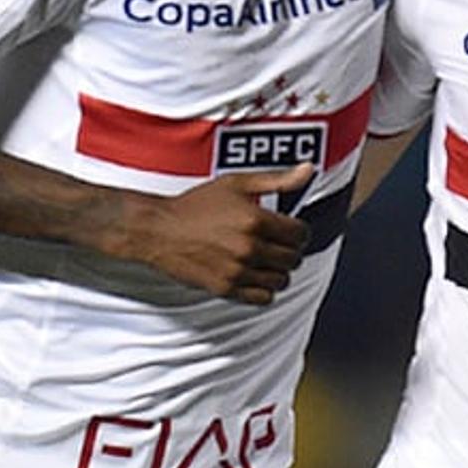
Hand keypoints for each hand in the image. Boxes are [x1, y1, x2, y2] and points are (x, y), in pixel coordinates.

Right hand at [125, 165, 315, 303]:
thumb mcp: (237, 183)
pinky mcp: (226, 288)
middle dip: (290, 250)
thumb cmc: (195, 205)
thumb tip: (308, 169)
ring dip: (278, 270)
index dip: (299, 231)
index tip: (290, 230)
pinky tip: (255, 275)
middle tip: (277, 244)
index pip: (301, 234)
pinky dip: (264, 289)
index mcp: (256, 220)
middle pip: (294, 258)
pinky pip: (263, 298)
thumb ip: (278, 179)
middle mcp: (249, 247)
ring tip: (266, 260)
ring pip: (281, 280)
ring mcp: (238, 270)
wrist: (159, 229)